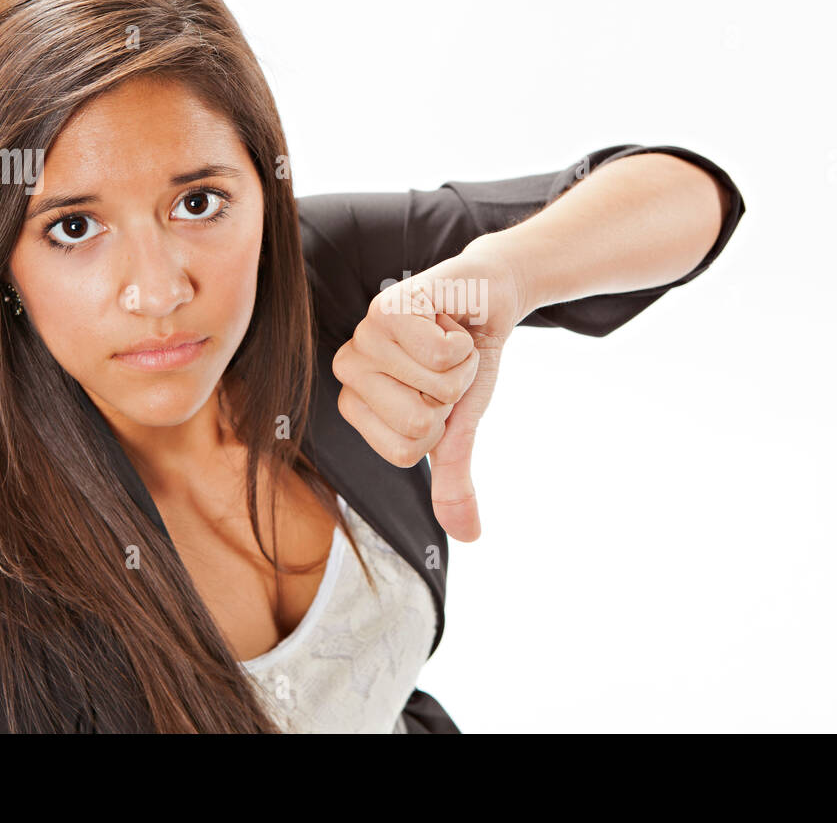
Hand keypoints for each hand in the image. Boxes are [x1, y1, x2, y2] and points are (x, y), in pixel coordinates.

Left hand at [331, 242, 527, 541]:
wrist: (486, 300)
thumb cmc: (462, 360)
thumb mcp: (459, 426)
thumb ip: (451, 478)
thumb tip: (467, 536)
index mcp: (356, 403)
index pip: (406, 452)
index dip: (441, 425)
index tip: (439, 392)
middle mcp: (350, 369)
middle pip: (418, 423)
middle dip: (452, 395)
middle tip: (444, 364)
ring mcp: (365, 335)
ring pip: (434, 388)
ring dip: (460, 366)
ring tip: (447, 340)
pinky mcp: (389, 306)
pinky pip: (441, 354)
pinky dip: (462, 342)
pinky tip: (448, 322)